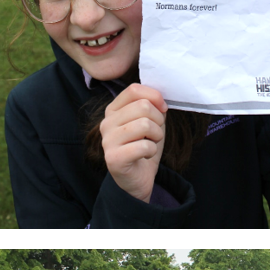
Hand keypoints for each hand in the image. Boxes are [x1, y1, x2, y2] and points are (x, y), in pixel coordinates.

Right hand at [100, 83, 167, 202]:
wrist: (137, 179)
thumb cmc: (143, 149)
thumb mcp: (151, 123)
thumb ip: (153, 107)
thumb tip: (160, 100)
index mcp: (113, 110)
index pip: (134, 89)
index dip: (154, 96)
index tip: (163, 109)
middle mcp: (107, 122)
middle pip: (143, 106)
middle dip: (158, 121)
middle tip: (155, 135)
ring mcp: (108, 140)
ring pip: (144, 124)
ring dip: (156, 136)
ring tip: (151, 144)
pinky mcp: (114, 158)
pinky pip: (144, 146)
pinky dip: (152, 151)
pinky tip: (145, 156)